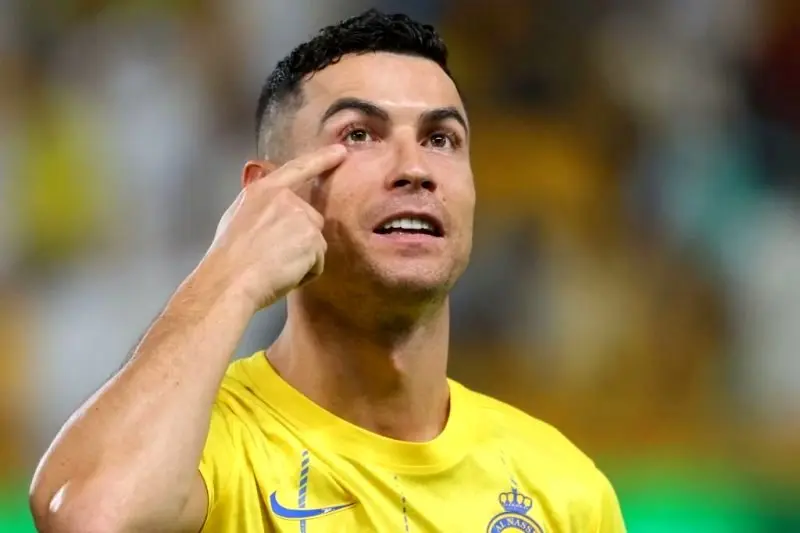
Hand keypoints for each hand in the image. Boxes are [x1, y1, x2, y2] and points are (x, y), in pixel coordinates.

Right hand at [203, 144, 346, 309]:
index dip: (322, 159)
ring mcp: (302, 217)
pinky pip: (317, 263)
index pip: (298, 168)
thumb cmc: (227, 258)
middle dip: (299, 241)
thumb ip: (261, 206)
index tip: (341, 152)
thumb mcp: (237, 217)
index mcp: (263, 190)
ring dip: (301, 259)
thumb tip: (269, 208)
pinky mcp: (313, 239)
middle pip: (310, 220)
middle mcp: (286, 199)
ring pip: (314, 244)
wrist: (230, 279)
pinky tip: (283, 275)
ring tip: (274, 267)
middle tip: (272, 257)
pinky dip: (304, 274)